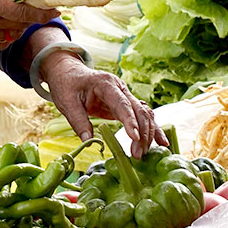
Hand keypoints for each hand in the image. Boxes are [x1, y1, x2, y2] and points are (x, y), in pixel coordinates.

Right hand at [0, 0, 57, 50]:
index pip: (21, 12)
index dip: (41, 14)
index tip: (54, 11)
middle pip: (18, 26)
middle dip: (32, 20)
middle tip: (40, 11)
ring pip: (7, 37)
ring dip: (17, 28)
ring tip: (21, 17)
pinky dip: (2, 36)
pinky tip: (1, 26)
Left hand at [42, 52, 165, 156]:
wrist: (68, 72)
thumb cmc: (67, 85)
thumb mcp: (66, 102)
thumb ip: (78, 121)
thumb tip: (89, 142)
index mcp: (106, 83)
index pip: (122, 103)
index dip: (130, 121)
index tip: (134, 138)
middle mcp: (120, 88)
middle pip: (139, 110)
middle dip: (142, 133)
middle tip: (137, 155)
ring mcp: (125, 96)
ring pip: (145, 114)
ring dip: (148, 134)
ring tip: (144, 154)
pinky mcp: (126, 105)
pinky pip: (142, 116)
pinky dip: (151, 129)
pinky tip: (161, 143)